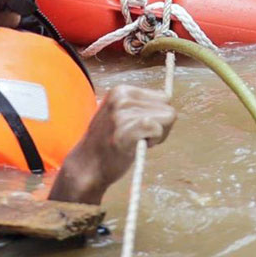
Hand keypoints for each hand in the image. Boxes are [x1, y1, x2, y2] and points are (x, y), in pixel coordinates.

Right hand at [48, 85, 176, 203]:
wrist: (87, 166)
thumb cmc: (109, 142)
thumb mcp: (120, 113)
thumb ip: (140, 105)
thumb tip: (168, 97)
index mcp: (121, 90)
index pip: (163, 97)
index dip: (158, 115)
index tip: (140, 127)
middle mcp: (122, 97)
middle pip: (168, 107)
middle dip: (160, 124)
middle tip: (138, 136)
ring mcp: (122, 114)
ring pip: (167, 117)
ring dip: (157, 134)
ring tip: (135, 141)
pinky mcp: (126, 131)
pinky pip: (157, 129)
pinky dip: (154, 140)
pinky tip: (137, 146)